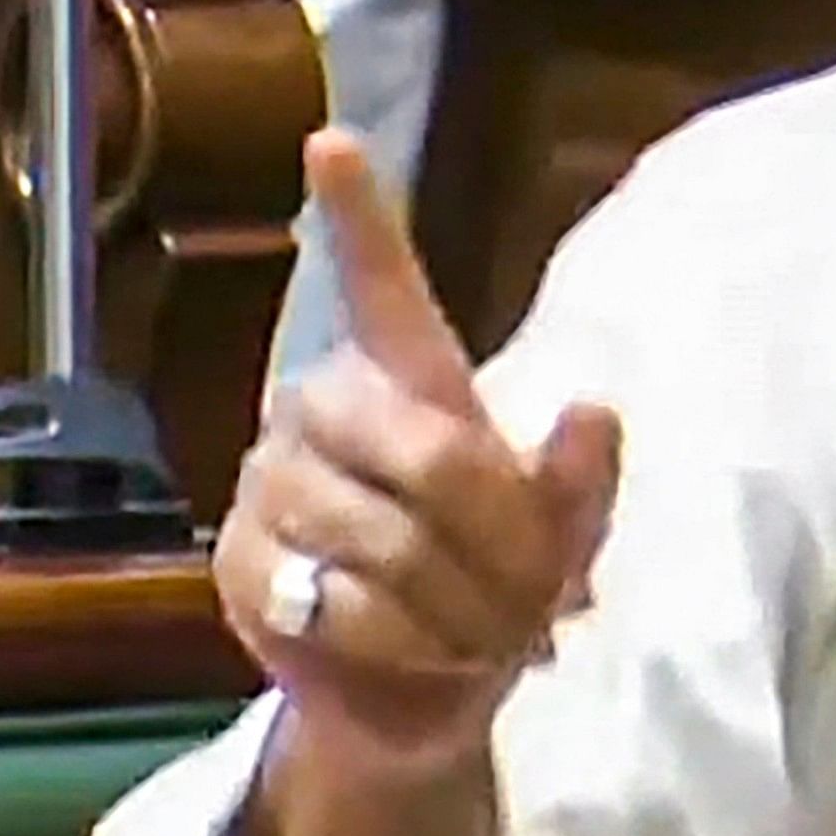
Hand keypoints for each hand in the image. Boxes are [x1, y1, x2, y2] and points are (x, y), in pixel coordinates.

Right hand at [216, 131, 622, 778]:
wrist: (421, 695)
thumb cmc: (492, 587)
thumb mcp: (563, 536)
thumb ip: (581, 479)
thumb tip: (595, 408)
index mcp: (406, 380)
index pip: (381, 285)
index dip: (358, 216)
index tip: (332, 140)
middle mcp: (324, 410)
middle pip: (431, 453)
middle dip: (504, 541)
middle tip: (544, 601)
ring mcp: (271, 483)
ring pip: (390, 538)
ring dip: (463, 604)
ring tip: (487, 632)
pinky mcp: (241, 564)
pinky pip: (343, 601)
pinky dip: (409, 641)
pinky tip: (423, 651)